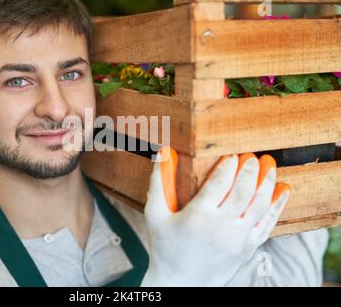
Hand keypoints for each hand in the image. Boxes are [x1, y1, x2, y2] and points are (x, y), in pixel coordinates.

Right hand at [141, 147, 290, 285]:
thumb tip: (163, 154)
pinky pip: (267, 224)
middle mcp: (221, 225)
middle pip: (243, 190)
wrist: (180, 283)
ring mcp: (237, 238)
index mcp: (198, 215)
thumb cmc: (164, 247)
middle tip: (252, 156)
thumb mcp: (155, 214)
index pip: (220, 182)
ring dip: (267, 182)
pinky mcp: (247, 248)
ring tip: (270, 166)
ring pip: (259, 204)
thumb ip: (158, 183)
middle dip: (250, 169)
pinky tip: (282, 191)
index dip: (229, 165)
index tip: (233, 154)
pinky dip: (277, 206)